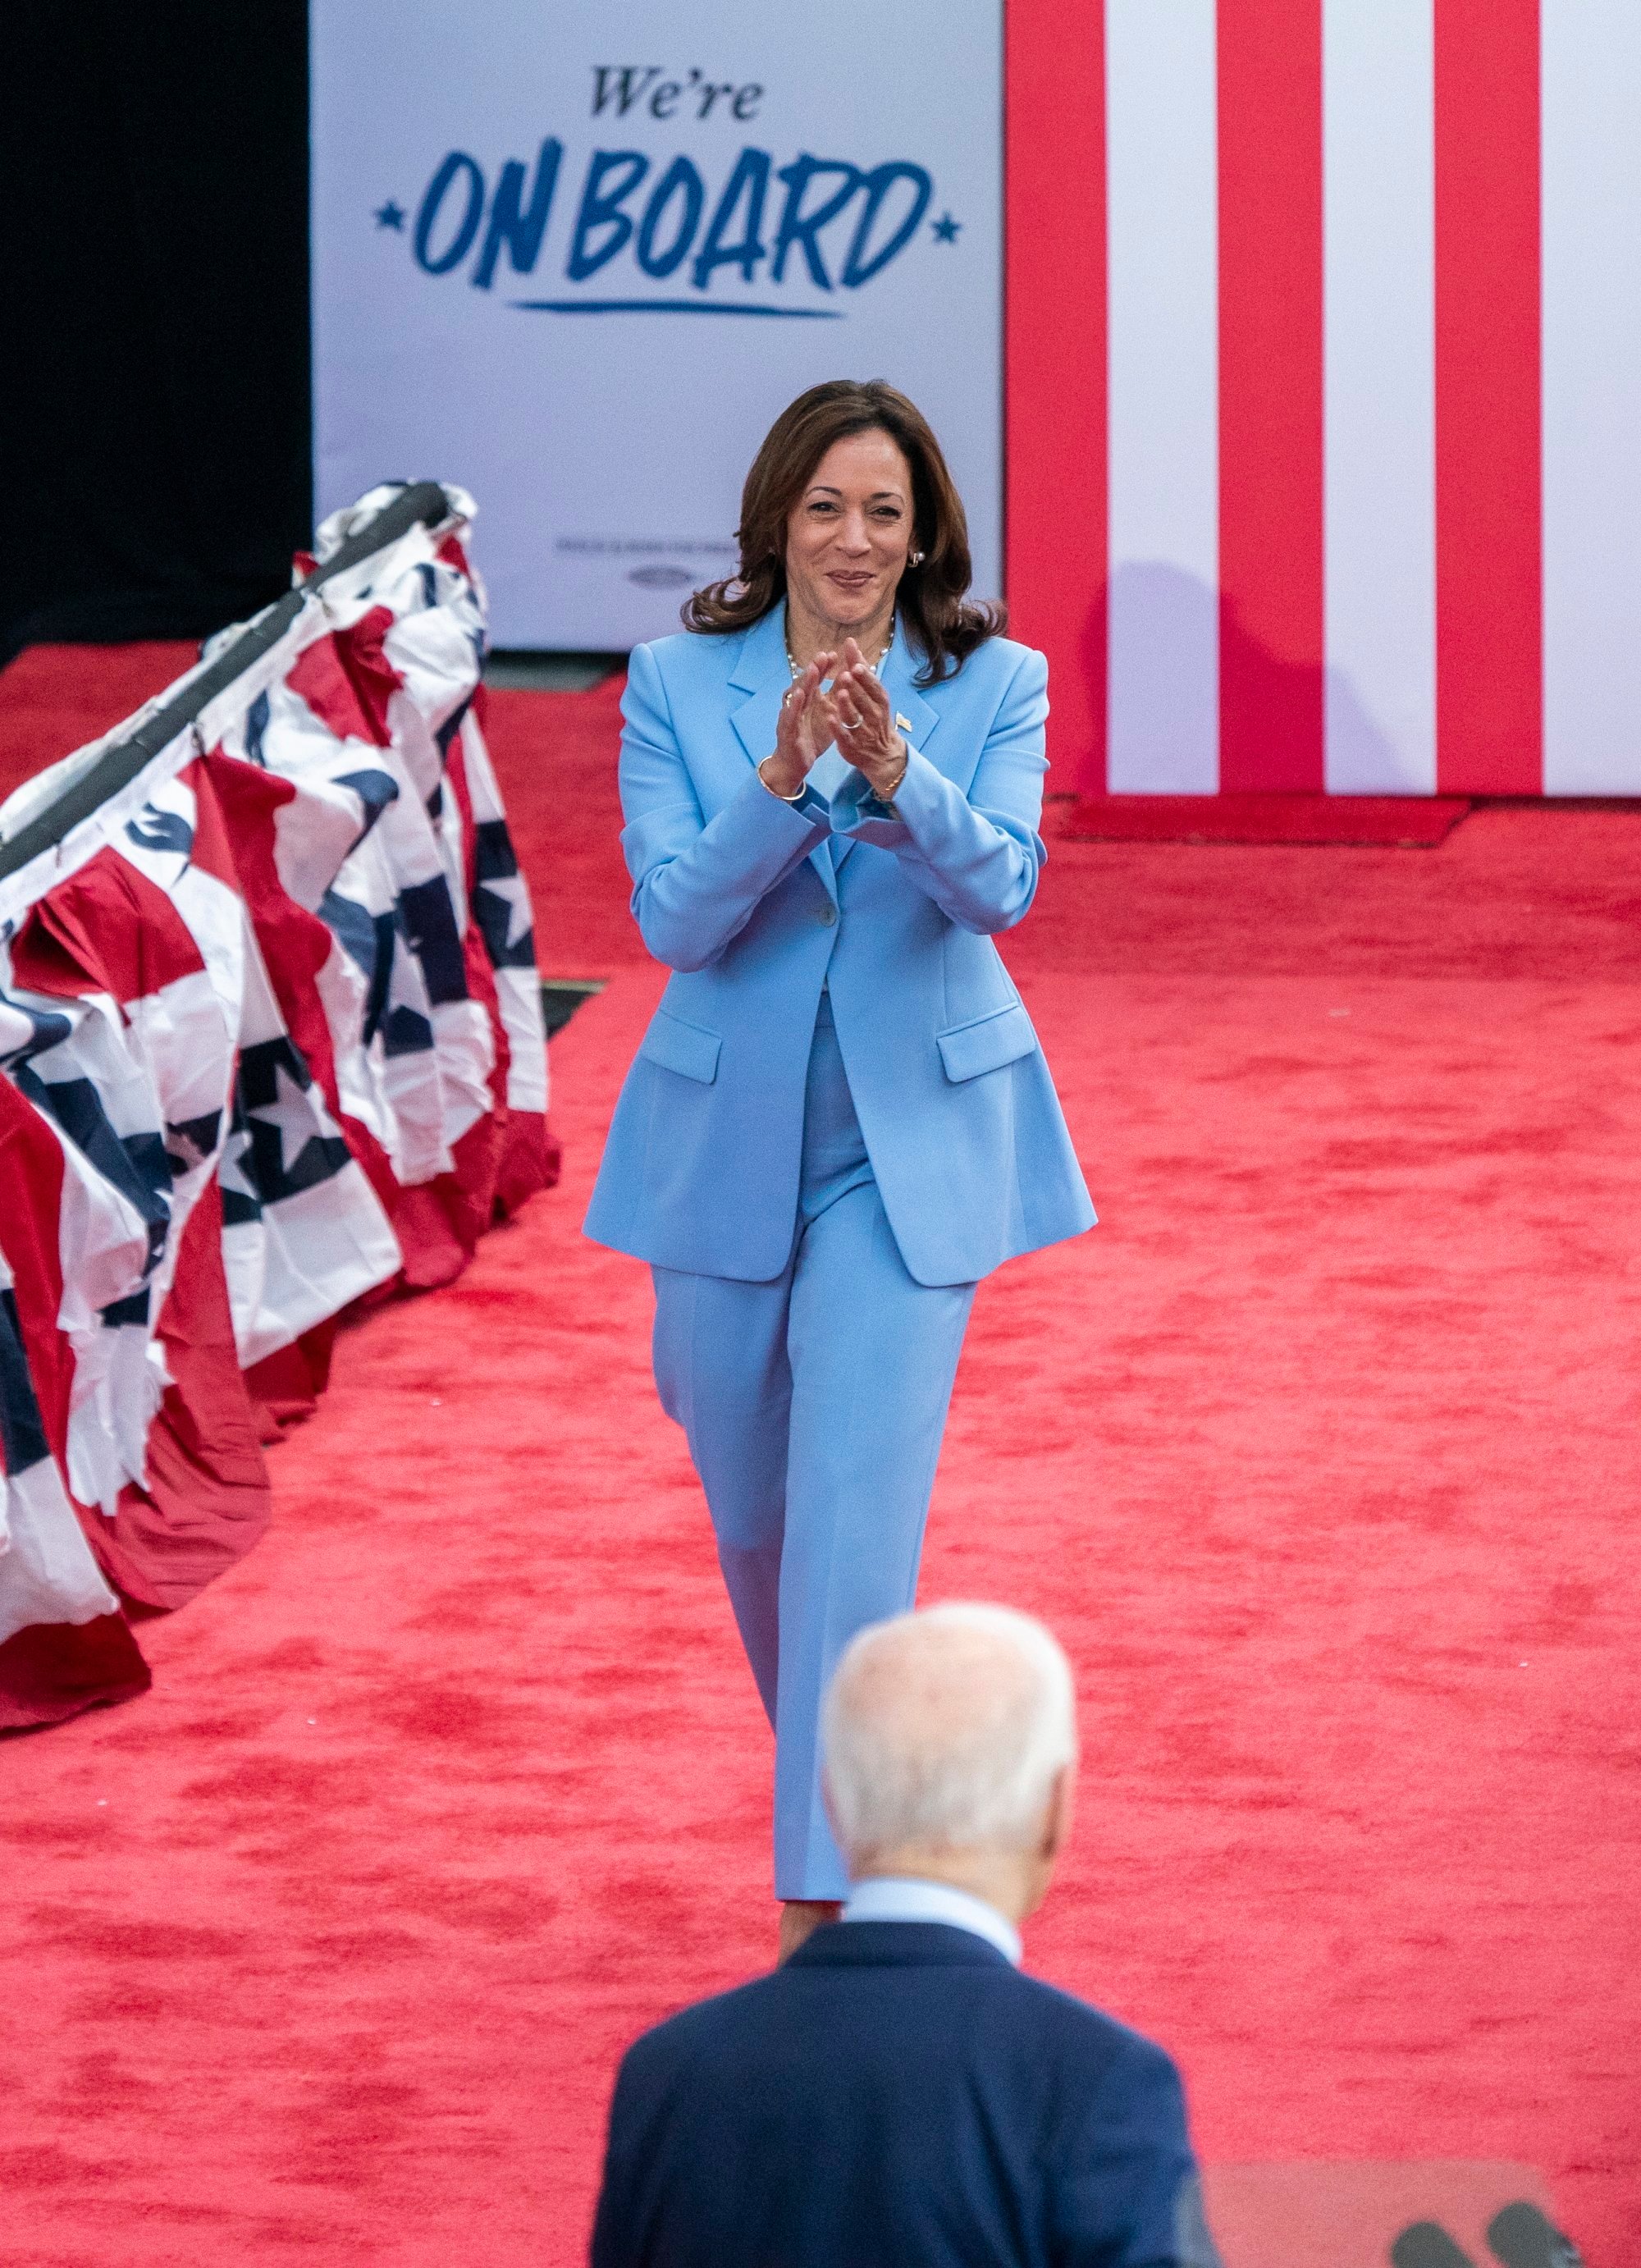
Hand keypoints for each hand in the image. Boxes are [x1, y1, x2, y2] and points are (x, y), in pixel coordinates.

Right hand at [760, 650, 836, 797]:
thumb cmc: (811, 737)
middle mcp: (797, 704)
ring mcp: (790, 715)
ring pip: (796, 695)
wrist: (795, 764)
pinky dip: (794, 705)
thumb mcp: (828, 715)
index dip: (824, 667)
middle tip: (824, 655)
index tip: (834, 654)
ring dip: (804, 681)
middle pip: (806, 682)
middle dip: (814, 668)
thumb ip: (835, 696)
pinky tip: (800, 695)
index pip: (816, 679)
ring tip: (813, 669)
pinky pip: (790, 716)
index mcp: (808, 700)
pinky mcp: (786, 730)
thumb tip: (847, 675)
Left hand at [831, 639, 906, 798]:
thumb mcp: (872, 694)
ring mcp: (863, 732)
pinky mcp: (852, 746)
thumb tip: (850, 643)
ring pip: (854, 716)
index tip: (857, 663)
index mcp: (880, 701)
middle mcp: (874, 715)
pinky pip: (844, 735)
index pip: (873, 686)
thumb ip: (860, 670)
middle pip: (864, 699)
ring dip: (847, 705)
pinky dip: (837, 726)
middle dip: (856, 687)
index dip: (865, 676)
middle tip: (848, 673)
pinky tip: (828, 717)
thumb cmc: (874, 717)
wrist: (882, 754)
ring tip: (840, 692)